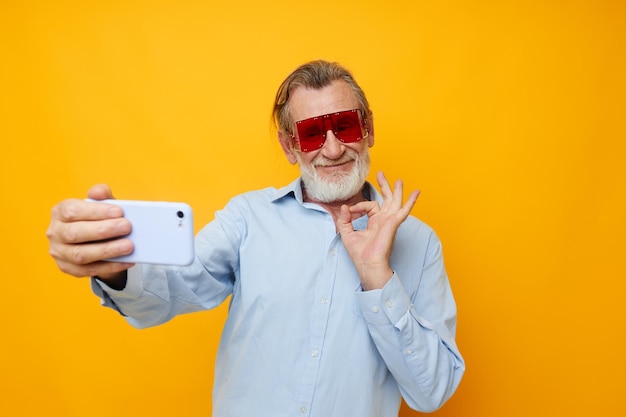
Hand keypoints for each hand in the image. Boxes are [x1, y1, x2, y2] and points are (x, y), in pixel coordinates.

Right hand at [46, 184, 134, 280]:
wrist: (91, 241)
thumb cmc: (95, 219)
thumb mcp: (98, 205)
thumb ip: (101, 196)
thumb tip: (101, 191)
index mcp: (60, 212)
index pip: (73, 211)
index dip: (96, 211)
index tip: (119, 211)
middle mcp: (56, 232)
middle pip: (75, 233)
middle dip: (103, 230)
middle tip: (127, 227)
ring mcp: (60, 253)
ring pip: (80, 255)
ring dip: (107, 250)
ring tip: (129, 246)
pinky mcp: (69, 269)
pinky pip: (90, 270)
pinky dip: (110, 266)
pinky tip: (127, 261)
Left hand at [337, 172, 419, 289]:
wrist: (368, 263)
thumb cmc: (359, 253)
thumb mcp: (346, 233)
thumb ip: (344, 219)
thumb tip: (344, 207)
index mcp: (375, 222)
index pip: (369, 206)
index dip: (358, 206)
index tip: (349, 211)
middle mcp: (383, 220)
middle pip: (386, 199)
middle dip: (384, 186)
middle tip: (381, 174)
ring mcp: (389, 221)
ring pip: (395, 201)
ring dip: (397, 190)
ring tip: (399, 179)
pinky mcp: (393, 223)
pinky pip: (404, 210)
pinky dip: (411, 201)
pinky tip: (416, 192)